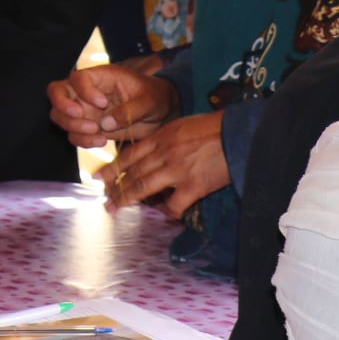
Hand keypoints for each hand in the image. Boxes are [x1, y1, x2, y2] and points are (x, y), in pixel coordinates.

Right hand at [47, 63, 176, 146]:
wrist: (159, 113)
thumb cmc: (154, 97)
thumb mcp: (149, 100)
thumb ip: (129, 110)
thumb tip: (105, 123)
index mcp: (100, 77)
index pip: (77, 78)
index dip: (83, 91)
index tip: (102, 103)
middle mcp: (86, 91)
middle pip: (57, 94)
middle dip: (65, 109)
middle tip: (87, 121)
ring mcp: (84, 109)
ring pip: (60, 116)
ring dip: (73, 127)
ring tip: (99, 134)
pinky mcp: (87, 126)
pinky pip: (73, 134)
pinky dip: (82, 140)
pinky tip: (101, 141)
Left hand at [99, 111, 229, 217]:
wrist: (239, 133)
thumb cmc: (213, 128)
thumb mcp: (181, 126)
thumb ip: (163, 140)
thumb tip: (151, 153)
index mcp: (161, 137)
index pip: (129, 155)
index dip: (112, 168)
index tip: (99, 177)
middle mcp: (163, 153)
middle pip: (132, 173)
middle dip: (115, 188)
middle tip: (105, 199)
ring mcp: (177, 170)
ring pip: (143, 188)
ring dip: (127, 200)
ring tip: (116, 208)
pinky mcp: (194, 186)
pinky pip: (174, 204)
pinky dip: (167, 211)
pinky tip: (166, 213)